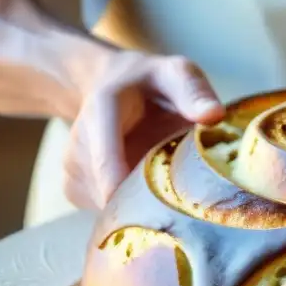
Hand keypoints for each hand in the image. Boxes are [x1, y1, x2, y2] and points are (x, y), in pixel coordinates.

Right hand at [64, 49, 224, 209]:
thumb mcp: (175, 73)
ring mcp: (72, 170)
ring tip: (163, 181)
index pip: (104, 158)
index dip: (120, 187)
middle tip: (182, 197)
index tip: (146, 209)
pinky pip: (106, 212)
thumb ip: (192, 91)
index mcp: (101, 112)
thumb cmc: (151, 83)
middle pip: (108, 191)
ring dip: (140, 204)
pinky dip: (130, 208)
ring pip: (109, 206)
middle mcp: (78, 144)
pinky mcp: (75, 190)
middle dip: (145, 201)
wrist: (113, 86)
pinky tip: (146, 187)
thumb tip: (214, 115)